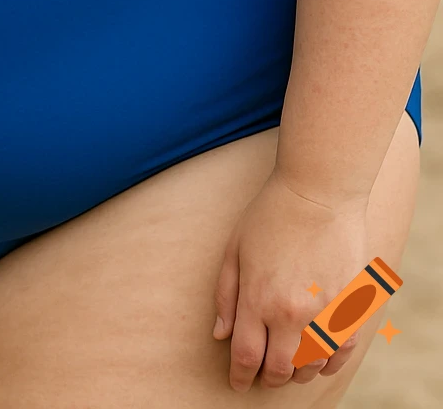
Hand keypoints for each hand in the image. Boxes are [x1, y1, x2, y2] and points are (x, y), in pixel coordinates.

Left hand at [212, 167, 369, 391]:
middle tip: (263, 374)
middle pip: (279, 370)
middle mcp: (293, 314)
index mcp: (259, 299)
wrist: (319, 191)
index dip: (240, 377)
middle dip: (268, 378)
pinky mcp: (352, 308)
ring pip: (312, 368)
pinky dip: (328, 362)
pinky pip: (341, 354)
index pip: (247, 357)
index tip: (238, 383)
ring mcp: (326, 313)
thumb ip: (226, 295)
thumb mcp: (235, 249)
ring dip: (298, 372)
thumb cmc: (271, 214)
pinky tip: (319, 357)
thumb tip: (221, 335)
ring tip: (289, 363)